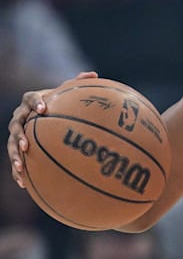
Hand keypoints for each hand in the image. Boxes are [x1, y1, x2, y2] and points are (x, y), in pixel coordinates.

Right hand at [7, 72, 96, 187]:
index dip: (35, 102)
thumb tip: (95, 75)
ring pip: (11, 145)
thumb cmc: (59, 102)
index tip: (43, 108)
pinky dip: (17, 171)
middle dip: (19, 136)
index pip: (29, 98)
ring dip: (15, 156)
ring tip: (21, 167)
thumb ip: (78, 83)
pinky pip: (15, 160)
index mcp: (31, 101)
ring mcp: (17, 133)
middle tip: (27, 145)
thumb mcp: (67, 92)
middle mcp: (20, 117)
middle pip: (15, 126)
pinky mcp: (18, 147)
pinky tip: (22, 183)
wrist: (45, 112)